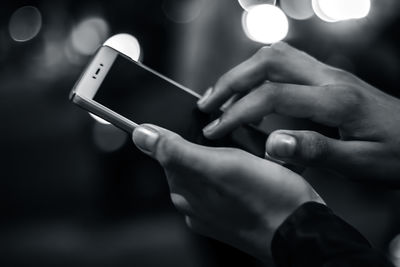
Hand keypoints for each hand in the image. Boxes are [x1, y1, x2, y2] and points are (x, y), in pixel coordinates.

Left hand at [132, 125, 323, 260]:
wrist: (301, 229)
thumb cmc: (266, 199)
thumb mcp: (219, 166)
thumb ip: (175, 151)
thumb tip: (140, 135)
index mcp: (184, 190)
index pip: (167, 151)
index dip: (184, 132)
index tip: (208, 129)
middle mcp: (194, 203)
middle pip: (190, 159)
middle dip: (208, 144)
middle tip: (234, 143)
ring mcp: (214, 210)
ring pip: (211, 169)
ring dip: (224, 155)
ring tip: (249, 156)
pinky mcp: (233, 212)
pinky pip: (228, 182)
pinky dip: (237, 171)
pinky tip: (253, 171)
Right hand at [198, 42, 399, 184]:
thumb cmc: (395, 155)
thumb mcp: (360, 164)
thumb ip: (316, 152)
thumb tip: (271, 144)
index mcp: (336, 100)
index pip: (273, 96)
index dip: (238, 112)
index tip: (215, 130)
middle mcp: (330, 78)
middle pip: (268, 61)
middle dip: (231, 81)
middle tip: (206, 104)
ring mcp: (329, 74)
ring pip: (275, 57)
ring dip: (242, 74)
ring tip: (220, 97)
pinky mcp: (328, 77)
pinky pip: (285, 65)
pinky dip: (259, 77)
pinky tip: (251, 97)